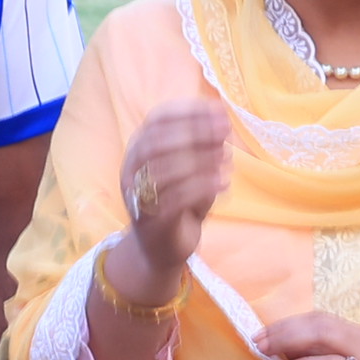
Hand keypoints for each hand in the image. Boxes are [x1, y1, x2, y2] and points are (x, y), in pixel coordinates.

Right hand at [119, 97, 233, 279]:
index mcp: (139, 150)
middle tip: (225, 131)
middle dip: (194, 132)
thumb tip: (222, 123)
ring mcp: (138, 196)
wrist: (160, 249)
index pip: (157, 120)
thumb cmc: (177, 203)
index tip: (218, 110)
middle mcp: (132, 170)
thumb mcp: (190, 169)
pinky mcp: (152, 221)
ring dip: (200, 160)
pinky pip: (175, 199)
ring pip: (164, 169)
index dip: (188, 112)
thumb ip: (202, 147)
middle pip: (157, 142)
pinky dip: (202, 187)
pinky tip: (224, 184)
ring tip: (227, 159)